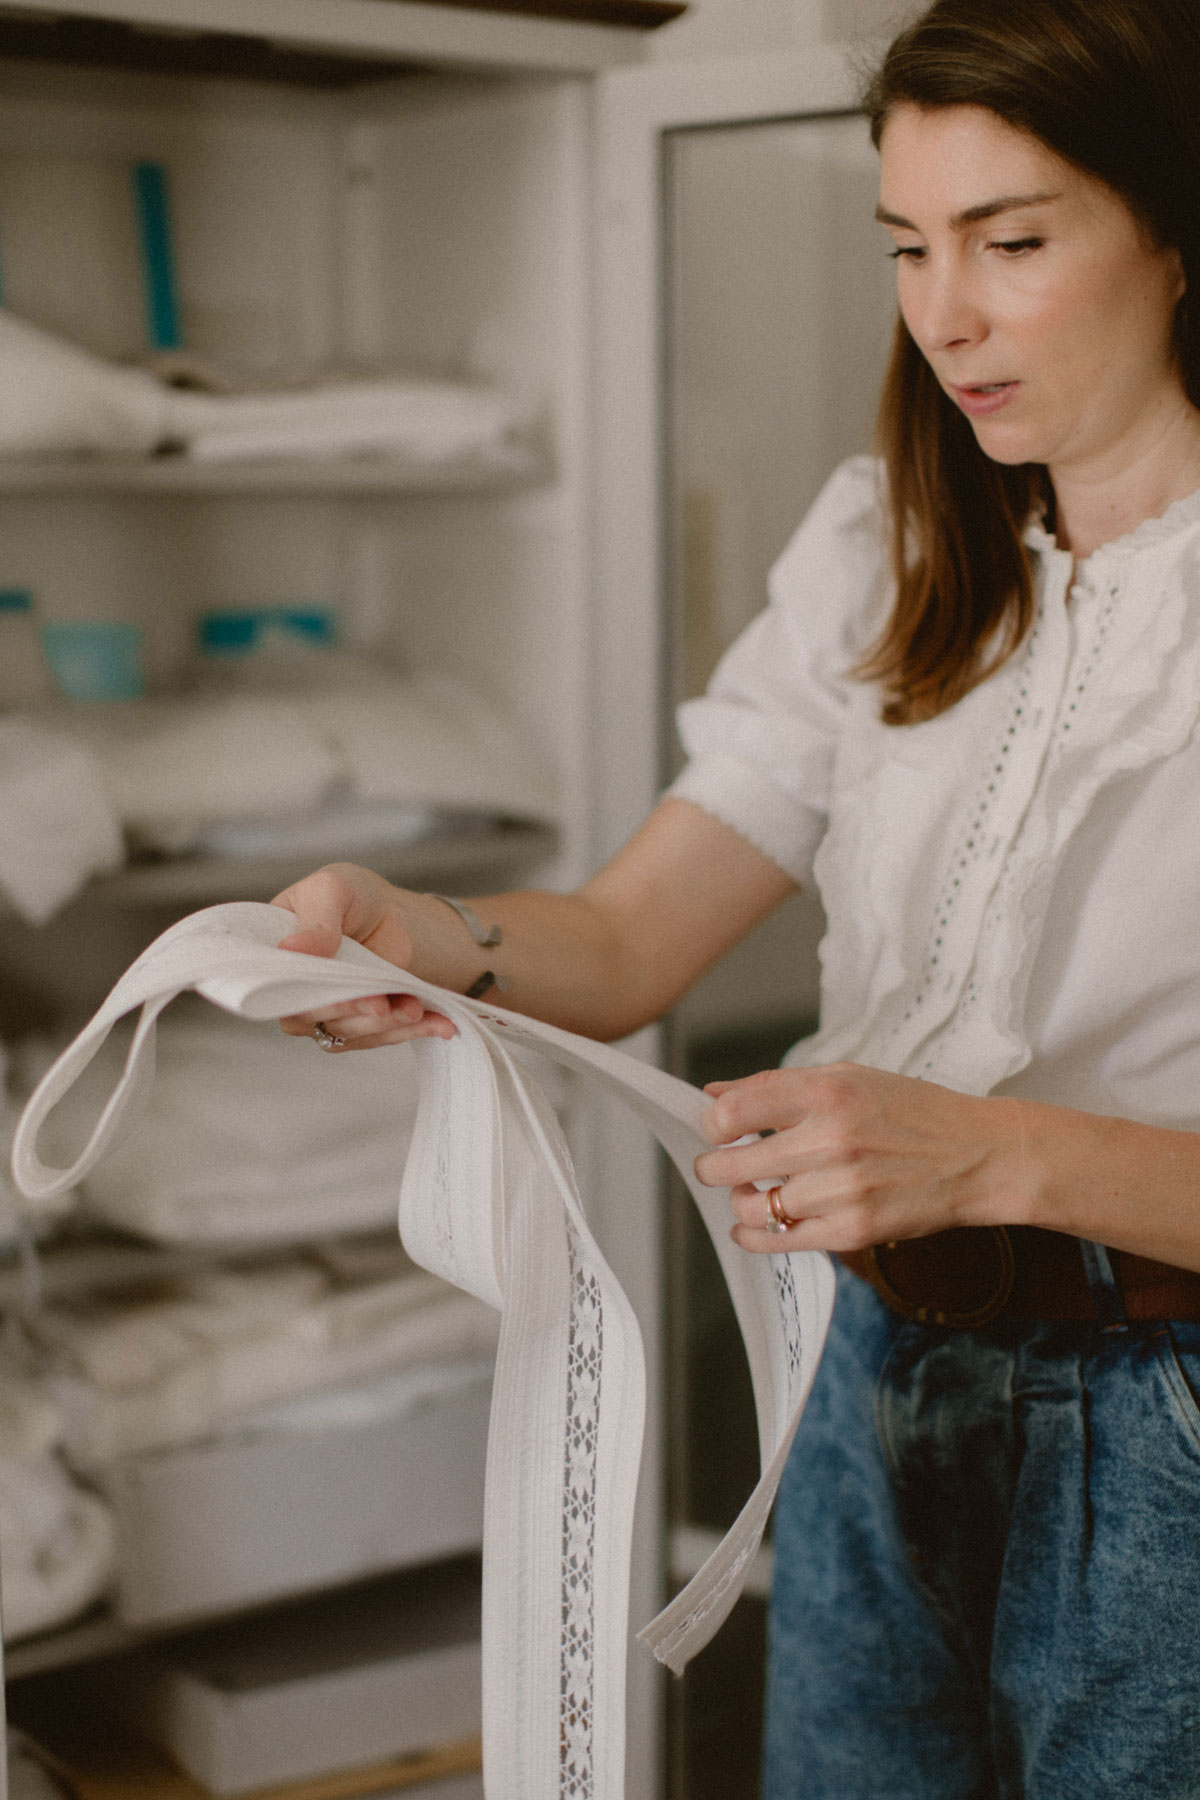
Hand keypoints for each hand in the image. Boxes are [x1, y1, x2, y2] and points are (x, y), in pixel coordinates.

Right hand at [272, 862, 455, 1049]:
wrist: (390, 912)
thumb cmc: (350, 896)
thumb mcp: (330, 890)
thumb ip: (315, 921)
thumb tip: (291, 947)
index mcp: (274, 956)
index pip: (276, 988)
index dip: (305, 997)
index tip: (339, 995)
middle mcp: (294, 990)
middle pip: (314, 1017)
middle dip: (353, 1013)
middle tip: (382, 1005)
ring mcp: (327, 1011)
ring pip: (350, 1032)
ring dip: (386, 1025)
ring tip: (415, 1009)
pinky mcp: (359, 1022)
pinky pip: (380, 1037)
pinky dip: (411, 1031)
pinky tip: (439, 1024)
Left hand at [693, 1063, 1019, 1254]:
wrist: (977, 1155)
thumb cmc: (913, 1112)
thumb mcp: (848, 1077)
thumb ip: (776, 1085)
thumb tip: (714, 1093)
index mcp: (827, 1092)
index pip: (734, 1110)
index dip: (713, 1123)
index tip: (718, 1129)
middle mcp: (830, 1139)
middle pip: (732, 1164)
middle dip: (712, 1167)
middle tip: (714, 1166)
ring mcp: (842, 1189)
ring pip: (753, 1206)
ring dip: (739, 1200)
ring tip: (748, 1192)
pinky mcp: (853, 1230)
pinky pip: (780, 1241)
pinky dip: (754, 1236)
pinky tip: (752, 1226)